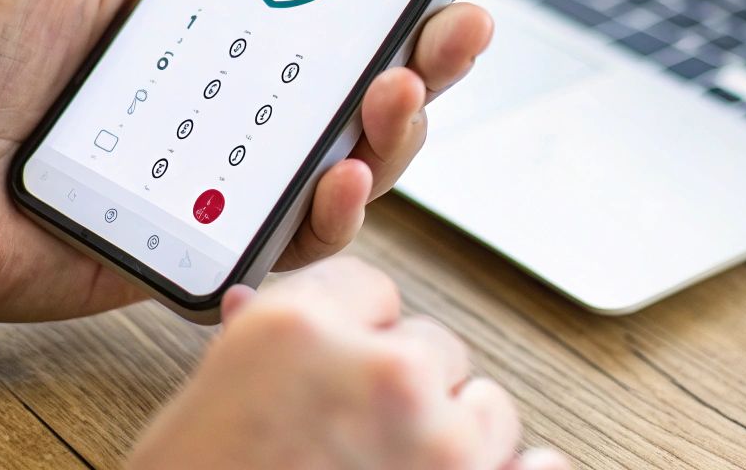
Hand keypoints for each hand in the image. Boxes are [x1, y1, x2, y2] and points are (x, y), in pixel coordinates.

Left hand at [0, 0, 529, 320]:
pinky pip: (297, 241)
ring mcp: (234, 177)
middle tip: (467, 11)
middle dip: (441, 43)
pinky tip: (338, 175)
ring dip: (403, 123)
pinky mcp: (210, 248)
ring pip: (359, 158)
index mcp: (223, 25)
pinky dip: (333, 212)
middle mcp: (243, 101)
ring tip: (401, 84)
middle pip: (376, 75)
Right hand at [130, 258, 568, 469]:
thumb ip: (250, 351)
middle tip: (357, 440)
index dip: (356, 336)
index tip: (345, 368)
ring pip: (485, 407)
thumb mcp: (206, 408)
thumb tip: (249, 309)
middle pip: (432, 348)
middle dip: (403, 391)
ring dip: (452, 439)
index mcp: (301, 331)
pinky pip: (539, 468)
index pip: (372, 292)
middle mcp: (382, 372)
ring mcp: (441, 443)